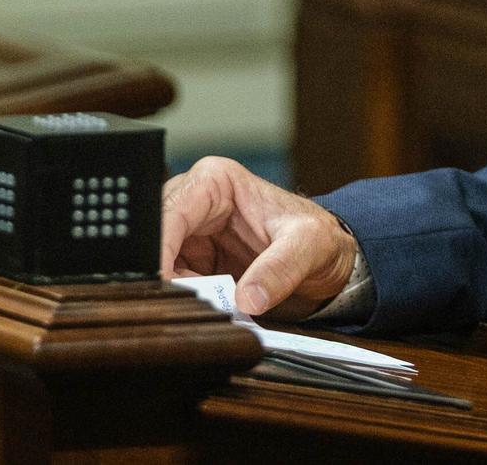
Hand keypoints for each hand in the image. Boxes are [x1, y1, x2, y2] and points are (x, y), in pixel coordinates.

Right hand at [159, 156, 357, 319]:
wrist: (328, 259)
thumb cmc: (318, 238)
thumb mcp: (308, 248)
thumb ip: (280, 269)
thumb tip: (248, 298)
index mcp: (217, 181)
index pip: (171, 211)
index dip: (161, 249)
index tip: (164, 283)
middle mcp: (198, 200)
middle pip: (158, 236)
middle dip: (167, 271)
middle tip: (187, 302)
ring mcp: (193, 230)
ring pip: (161, 261)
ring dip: (177, 288)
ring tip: (211, 304)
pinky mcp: (194, 258)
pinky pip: (174, 279)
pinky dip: (187, 297)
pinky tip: (211, 305)